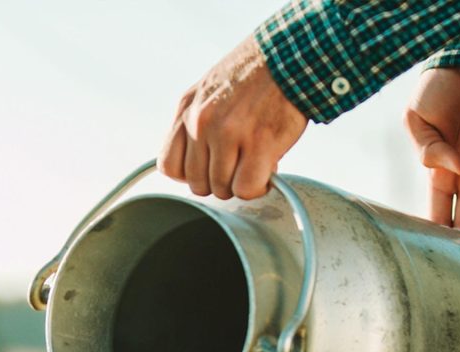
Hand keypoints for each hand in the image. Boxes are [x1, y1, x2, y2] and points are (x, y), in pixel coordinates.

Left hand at [158, 34, 307, 199]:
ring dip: (241, 183)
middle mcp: (201, 122)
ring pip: (222, 189)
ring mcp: (228, 133)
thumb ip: (195, 123)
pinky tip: (266, 171)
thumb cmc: (255, 75)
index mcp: (187, 108)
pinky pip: (246, 188)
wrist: (290, 54)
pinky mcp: (258, 143)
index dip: (191, 175)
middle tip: (239, 165)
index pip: (169, 166)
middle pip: (198, 184)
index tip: (209, 168)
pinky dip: (258, 186)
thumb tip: (197, 161)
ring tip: (255, 162)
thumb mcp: (209, 90)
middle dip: (220, 181)